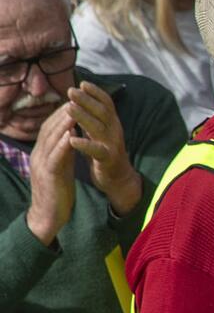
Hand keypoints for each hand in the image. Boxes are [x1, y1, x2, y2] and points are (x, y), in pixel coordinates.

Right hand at [26, 105, 78, 246]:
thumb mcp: (61, 165)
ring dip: (62, 123)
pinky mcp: (49, 175)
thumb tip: (71, 133)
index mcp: (42, 152)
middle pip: (48, 128)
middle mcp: (39, 154)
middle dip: (61, 112)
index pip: (49, 127)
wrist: (48, 215)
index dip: (60, 112)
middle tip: (75, 97)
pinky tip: (70, 135)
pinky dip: (62, 144)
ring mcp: (41, 164)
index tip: (74, 99)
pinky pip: (55, 157)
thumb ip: (64, 150)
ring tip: (73, 109)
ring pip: (50, 139)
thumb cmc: (57, 189)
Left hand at [67, 82, 139, 214]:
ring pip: (98, 127)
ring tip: (69, 108)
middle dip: (86, 100)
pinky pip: (97, 150)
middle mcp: (115, 130)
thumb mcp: (100, 132)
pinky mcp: (108, 159)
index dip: (96, 92)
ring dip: (83, 117)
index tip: (82, 82)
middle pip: (102, 111)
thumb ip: (92, 118)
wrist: (118, 179)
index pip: (107, 103)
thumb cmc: (104, 153)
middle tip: (71, 90)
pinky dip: (85, 144)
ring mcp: (113, 144)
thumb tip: (78, 100)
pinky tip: (72, 140)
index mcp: (112, 123)